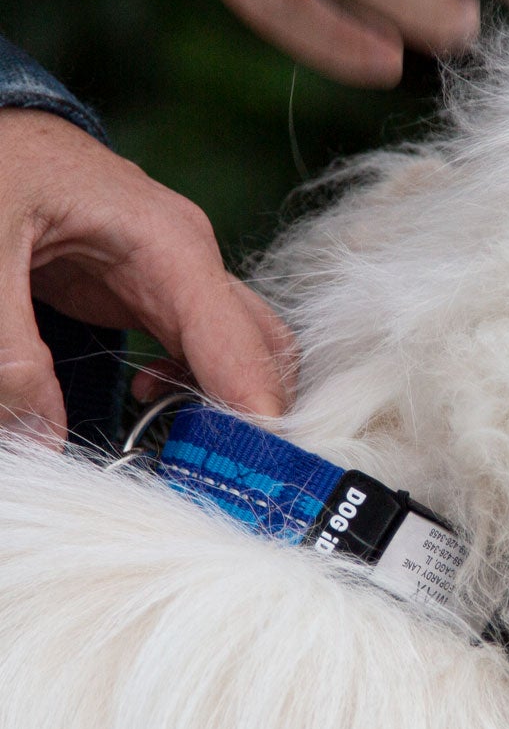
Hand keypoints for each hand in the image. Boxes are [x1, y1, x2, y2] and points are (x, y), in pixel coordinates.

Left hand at [0, 110, 296, 446]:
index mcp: (169, 246)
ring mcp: (175, 271)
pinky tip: (151, 400)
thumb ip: (9, 352)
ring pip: (241, 349)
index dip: (255, 416)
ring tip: (189, 453)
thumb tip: (41, 439)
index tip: (258, 478)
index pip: (239, 346)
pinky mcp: (150, 284)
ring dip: (229, 404)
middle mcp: (190, 259)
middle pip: (264, 351)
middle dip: (257, 419)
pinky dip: (196, 382)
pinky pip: (201, 342)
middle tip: (231, 482)